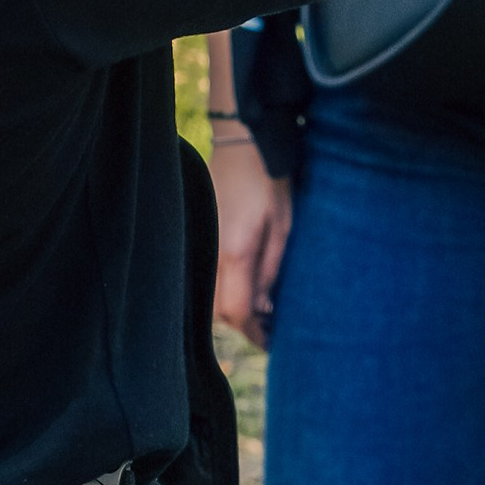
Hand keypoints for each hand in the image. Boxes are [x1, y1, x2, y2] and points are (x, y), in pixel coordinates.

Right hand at [210, 133, 292, 346]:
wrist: (242, 141)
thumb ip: (271, 271)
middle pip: (220, 312)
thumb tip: (265, 309)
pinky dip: (222, 288)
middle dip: (244, 325)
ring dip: (232, 308)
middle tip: (269, 328)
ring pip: (210, 296)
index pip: (238, 314)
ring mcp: (201, 243)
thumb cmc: (270, 181)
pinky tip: (241, 283)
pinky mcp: (200, 234)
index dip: (256, 335)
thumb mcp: (284, 228)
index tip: (273, 342)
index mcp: (235, 254)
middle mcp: (211, 254)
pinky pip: (205, 276)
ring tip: (259, 308)